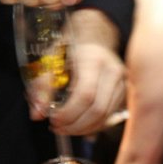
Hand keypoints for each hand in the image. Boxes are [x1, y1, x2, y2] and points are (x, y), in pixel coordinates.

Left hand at [47, 11, 124, 134]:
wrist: (96, 35)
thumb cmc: (71, 46)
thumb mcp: (51, 59)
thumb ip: (42, 86)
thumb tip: (37, 114)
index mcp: (93, 60)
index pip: (85, 95)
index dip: (69, 113)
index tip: (53, 120)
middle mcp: (113, 71)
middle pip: (97, 110)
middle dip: (75, 125)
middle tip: (57, 128)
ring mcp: (123, 82)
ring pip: (106, 116)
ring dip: (84, 128)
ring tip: (65, 128)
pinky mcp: (125, 92)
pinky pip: (110, 115)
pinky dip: (94, 125)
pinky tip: (79, 124)